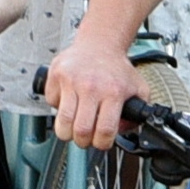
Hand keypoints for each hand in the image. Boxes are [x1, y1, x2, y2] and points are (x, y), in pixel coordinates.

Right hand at [46, 33, 137, 148]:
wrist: (99, 44)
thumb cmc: (116, 69)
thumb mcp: (138, 89)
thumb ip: (137, 113)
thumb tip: (123, 130)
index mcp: (113, 92)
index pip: (105, 130)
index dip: (102, 144)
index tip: (101, 142)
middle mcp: (91, 86)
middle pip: (81, 130)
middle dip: (83, 142)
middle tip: (85, 138)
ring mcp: (71, 80)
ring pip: (62, 121)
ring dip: (66, 132)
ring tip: (72, 128)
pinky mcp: (56, 75)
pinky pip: (51, 103)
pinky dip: (57, 107)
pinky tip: (67, 101)